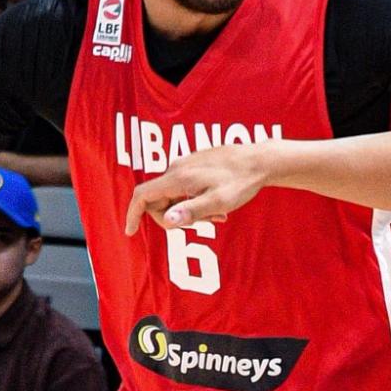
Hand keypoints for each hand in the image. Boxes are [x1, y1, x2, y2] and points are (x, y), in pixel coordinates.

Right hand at [125, 145, 265, 232]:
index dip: (132, 214)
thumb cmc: (241, 182)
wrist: (260, 159)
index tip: (130, 231)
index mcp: (178, 178)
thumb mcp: (219, 202)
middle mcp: (176, 168)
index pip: (143, 196)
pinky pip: (185, 188)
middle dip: (176, 217)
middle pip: (159, 200)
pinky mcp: (195, 165)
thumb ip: (192, 212)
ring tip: (220, 215)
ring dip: (191, 211)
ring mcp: (185, 165)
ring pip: (175, 196)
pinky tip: (219, 205)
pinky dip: (196, 201)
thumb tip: (168, 221)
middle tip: (208, 223)